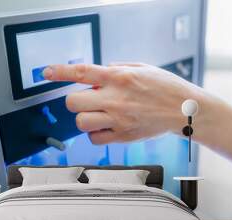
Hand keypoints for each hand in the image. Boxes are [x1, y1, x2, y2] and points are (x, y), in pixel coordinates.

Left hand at [43, 63, 204, 143]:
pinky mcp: (123, 137)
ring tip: (98, 113)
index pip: (81, 72)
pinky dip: (95, 133)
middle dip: (74, 100)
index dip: (59, 72)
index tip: (46, 73)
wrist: (184, 110)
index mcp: (119, 77)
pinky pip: (95, 139)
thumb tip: (95, 74)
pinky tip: (106, 126)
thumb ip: (115, 68)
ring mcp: (118, 120)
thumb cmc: (165, 87)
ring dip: (84, 117)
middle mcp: (115, 99)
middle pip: (73, 102)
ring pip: (81, 122)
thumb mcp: (141, 68)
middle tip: (86, 99)